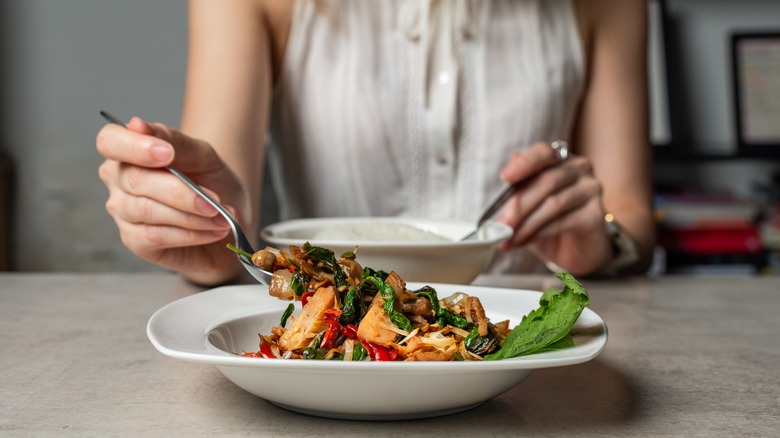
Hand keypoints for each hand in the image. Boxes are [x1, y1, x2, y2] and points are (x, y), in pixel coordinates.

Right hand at [96, 117, 250, 284]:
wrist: (227, 217)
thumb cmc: (210, 182)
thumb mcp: (203, 156)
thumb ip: (174, 141)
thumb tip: (137, 124)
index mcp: (129, 150)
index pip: (110, 141)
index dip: (135, 147)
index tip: (167, 154)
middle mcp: (118, 179)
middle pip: (135, 179)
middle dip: (181, 192)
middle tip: (214, 200)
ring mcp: (122, 211)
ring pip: (147, 210)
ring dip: (191, 216)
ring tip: (221, 217)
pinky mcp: (134, 241)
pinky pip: (156, 236)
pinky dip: (190, 234)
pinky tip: (212, 231)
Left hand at [496, 142, 611, 274]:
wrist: (577, 249)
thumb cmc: (548, 221)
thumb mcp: (527, 204)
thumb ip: (517, 191)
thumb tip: (502, 183)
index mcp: (559, 159)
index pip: (543, 153)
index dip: (524, 164)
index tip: (505, 177)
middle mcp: (579, 168)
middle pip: (546, 181)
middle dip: (519, 206)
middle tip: (499, 225)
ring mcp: (590, 189)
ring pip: (554, 204)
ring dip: (526, 224)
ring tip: (507, 238)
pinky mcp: (595, 214)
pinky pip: (563, 222)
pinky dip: (538, 233)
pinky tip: (522, 241)